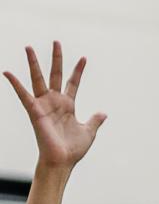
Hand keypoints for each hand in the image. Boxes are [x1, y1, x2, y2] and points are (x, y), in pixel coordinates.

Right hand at [3, 42, 105, 169]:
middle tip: (57, 41)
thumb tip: (104, 113)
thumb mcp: (88, 132)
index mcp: (68, 105)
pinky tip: (7, 72)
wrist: (62, 161)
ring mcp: (44, 105)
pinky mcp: (35, 111)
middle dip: (56, 59)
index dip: (78, 71)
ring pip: (38, 79)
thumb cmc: (73, 150)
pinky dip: (15, 84)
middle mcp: (55, 102)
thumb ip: (94, 121)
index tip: (84, 58)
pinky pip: (23, 95)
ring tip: (29, 47)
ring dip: (34, 63)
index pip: (73, 83)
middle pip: (55, 74)